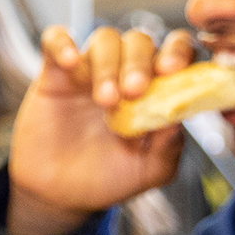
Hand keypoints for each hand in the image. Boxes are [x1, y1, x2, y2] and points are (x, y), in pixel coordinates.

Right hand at [7, 24, 200, 234]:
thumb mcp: (149, 171)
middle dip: (140, 62)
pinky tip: (69, 63)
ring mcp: (89, 71)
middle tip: (134, 91)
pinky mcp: (54, 73)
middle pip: (140, 41)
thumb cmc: (108, 178)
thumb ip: (169, 146)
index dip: (178, 51)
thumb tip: (180, 116)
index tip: (171, 69)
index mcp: (155, 90)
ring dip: (109, 64)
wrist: (59, 195)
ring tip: (105, 100)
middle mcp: (125, 73)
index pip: (176, 52)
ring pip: (104, 39)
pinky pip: (54, 40)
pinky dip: (62, 44)